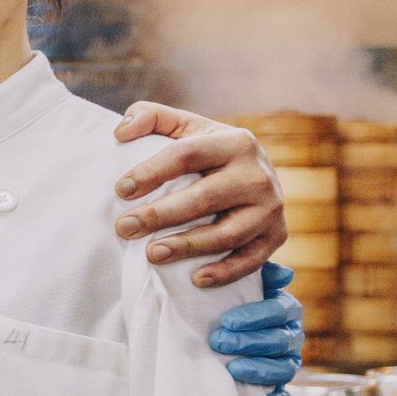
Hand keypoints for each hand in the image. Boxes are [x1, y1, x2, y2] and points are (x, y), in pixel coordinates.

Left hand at [113, 106, 284, 287]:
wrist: (255, 175)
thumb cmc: (208, 153)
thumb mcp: (185, 127)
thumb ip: (151, 117)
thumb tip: (120, 132)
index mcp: (235, 142)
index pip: (187, 155)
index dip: (151, 172)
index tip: (120, 190)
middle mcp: (257, 174)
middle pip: (204, 198)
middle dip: (160, 215)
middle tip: (124, 227)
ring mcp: (270, 207)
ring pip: (227, 233)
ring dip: (187, 246)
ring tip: (152, 254)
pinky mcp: (276, 235)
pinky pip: (251, 259)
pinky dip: (225, 271)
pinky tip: (195, 279)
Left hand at [208, 262, 304, 395]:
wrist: (209, 335)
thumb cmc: (223, 308)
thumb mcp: (231, 287)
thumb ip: (249, 274)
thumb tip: (282, 274)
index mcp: (284, 309)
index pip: (282, 310)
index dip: (257, 315)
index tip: (227, 320)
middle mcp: (290, 335)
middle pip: (281, 340)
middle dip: (249, 341)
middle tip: (219, 341)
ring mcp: (286, 362)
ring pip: (284, 368)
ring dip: (259, 369)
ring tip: (232, 368)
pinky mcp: (278, 388)